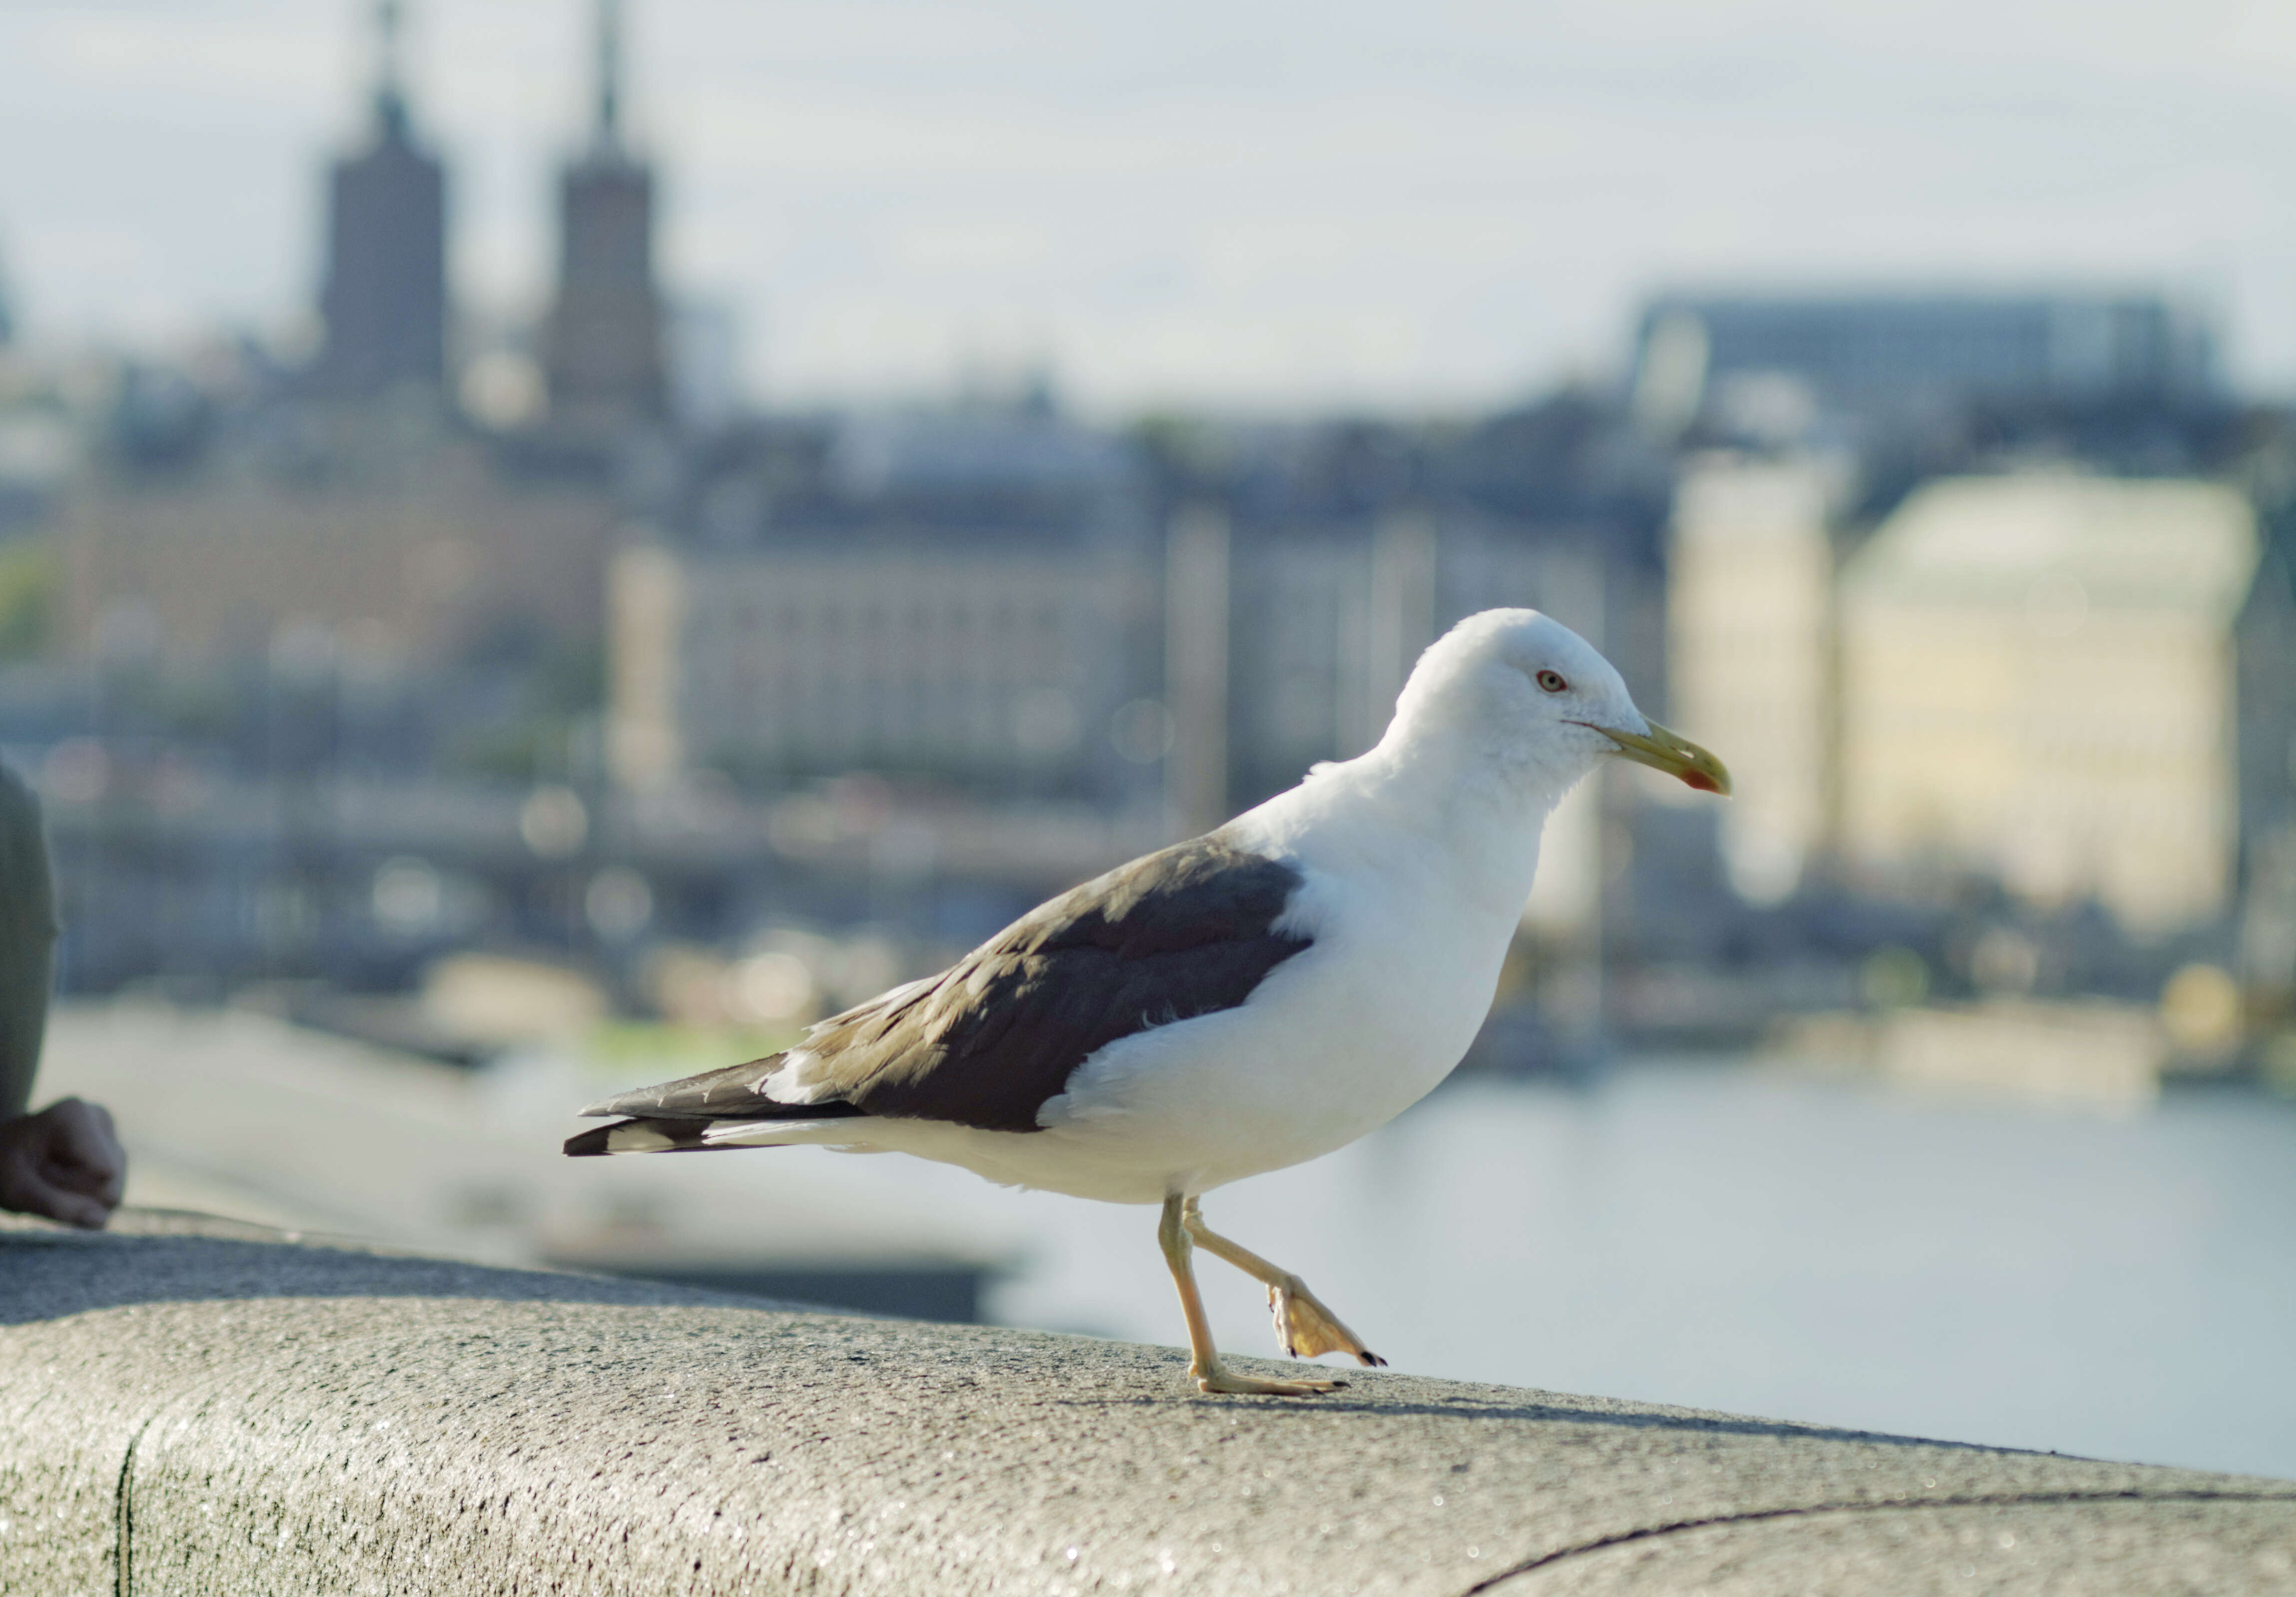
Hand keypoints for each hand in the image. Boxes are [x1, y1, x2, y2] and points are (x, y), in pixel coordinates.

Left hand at [0, 1098, 125, 1229]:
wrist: (4, 1152)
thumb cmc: (5, 1166)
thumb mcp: (15, 1190)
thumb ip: (55, 1206)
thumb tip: (100, 1220)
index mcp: (75, 1117)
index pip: (104, 1172)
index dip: (70, 1187)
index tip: (39, 1170)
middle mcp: (101, 1119)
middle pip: (109, 1185)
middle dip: (75, 1194)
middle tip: (42, 1178)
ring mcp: (111, 1135)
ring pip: (112, 1192)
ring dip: (79, 1197)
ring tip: (51, 1179)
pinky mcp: (115, 1152)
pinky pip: (111, 1194)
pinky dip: (86, 1197)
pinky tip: (64, 1183)